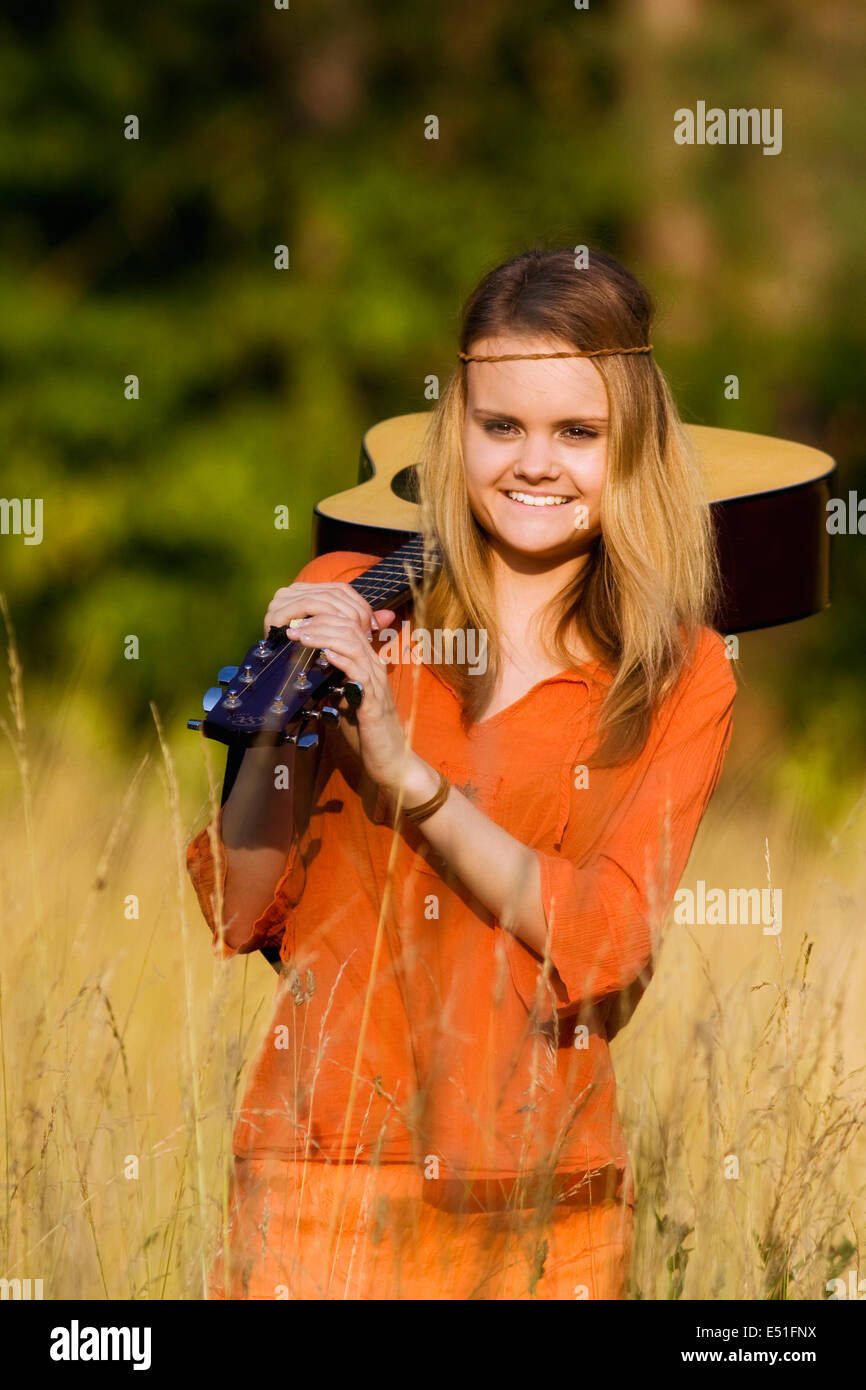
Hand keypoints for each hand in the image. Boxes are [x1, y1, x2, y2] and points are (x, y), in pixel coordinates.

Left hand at [263, 581, 404, 788]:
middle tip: (294, 627)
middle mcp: (374, 667)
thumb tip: (306, 667)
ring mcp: (375, 683)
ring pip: (354, 645)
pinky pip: (360, 673)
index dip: (322, 621)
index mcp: (367, 664)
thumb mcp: (344, 698)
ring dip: (325, 637)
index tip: (297, 624)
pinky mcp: (374, 701)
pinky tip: (327, 655)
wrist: (389, 757)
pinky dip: (342, 661)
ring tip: (303, 636)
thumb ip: (332, 680)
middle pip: (350, 629)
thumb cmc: (365, 730)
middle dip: (319, 624)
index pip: (348, 627)